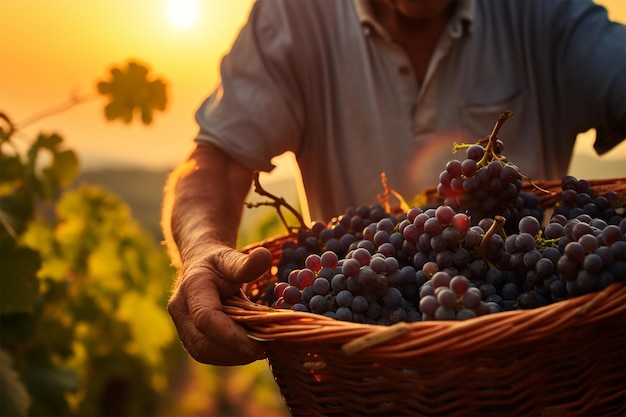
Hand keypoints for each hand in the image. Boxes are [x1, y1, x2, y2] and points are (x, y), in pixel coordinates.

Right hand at [167, 245, 272, 364]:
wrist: (201, 267)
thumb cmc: (218, 262)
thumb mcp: (231, 258)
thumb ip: (246, 263)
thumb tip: (265, 256)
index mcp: (192, 288)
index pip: (206, 318)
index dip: (231, 336)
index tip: (258, 344)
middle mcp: (181, 311)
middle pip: (203, 343)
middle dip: (235, 351)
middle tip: (266, 348)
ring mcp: (182, 327)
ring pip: (204, 353)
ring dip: (234, 356)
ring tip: (260, 348)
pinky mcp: (189, 338)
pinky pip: (208, 353)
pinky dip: (231, 355)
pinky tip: (249, 347)